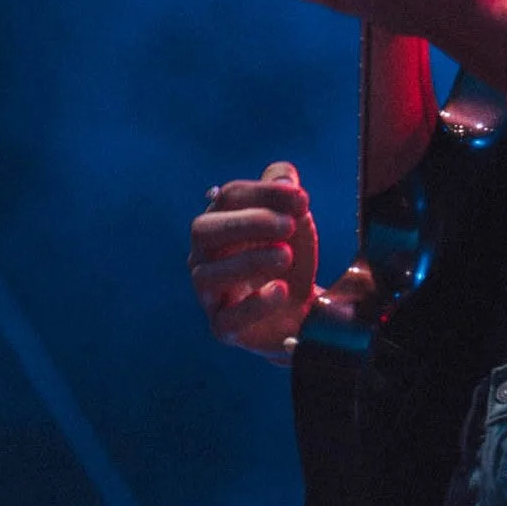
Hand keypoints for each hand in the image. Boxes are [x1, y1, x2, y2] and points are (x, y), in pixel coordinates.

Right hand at [188, 161, 318, 358]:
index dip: (264, 193)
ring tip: (286, 255)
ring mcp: (209, 293)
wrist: (300, 311)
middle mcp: (204, 256)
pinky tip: (281, 290)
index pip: (228, 197)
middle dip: (248, 223)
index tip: (301, 199)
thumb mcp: (293, 220)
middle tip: (289, 225)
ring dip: (250, 259)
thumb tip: (285, 178)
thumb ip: (286, 192)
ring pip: (208, 275)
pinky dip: (255, 303)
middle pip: (204, 230)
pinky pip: (227, 319)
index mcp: (220, 222)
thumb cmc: (287, 258)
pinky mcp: (224, 327)